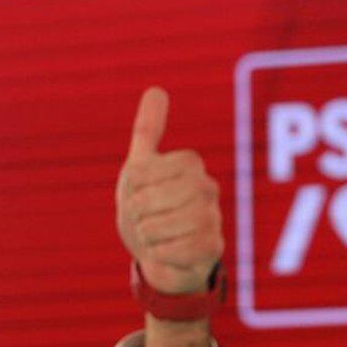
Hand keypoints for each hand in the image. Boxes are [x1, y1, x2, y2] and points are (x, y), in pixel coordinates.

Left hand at [117, 87, 222, 294]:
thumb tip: (156, 89)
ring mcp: (212, 217)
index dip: (132, 186)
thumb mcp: (138, 169)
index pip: (145, 170)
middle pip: (154, 198)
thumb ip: (148, 131)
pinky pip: (180, 248)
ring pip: (165, 224)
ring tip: (155, 236)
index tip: (138, 194)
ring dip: (149, 235)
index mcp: (188, 164)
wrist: (156, 257)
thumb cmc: (147, 209)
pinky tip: (165, 252)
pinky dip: (162, 254)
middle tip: (144, 219)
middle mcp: (206, 187)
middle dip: (137, 213)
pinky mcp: (213, 247)